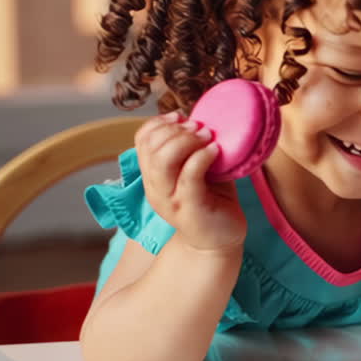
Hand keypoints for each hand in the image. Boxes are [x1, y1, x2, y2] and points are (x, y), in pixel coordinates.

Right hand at [134, 111, 246, 252]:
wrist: (218, 242)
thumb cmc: (211, 202)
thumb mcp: (196, 171)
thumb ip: (190, 149)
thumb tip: (197, 119)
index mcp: (153, 176)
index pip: (142, 140)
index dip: (160, 123)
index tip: (181, 118)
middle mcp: (155, 188)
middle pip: (151, 147)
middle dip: (176, 131)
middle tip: (200, 128)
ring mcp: (170, 200)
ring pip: (162, 160)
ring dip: (186, 141)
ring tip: (208, 138)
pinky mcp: (189, 208)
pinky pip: (189, 175)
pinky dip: (202, 156)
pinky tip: (216, 151)